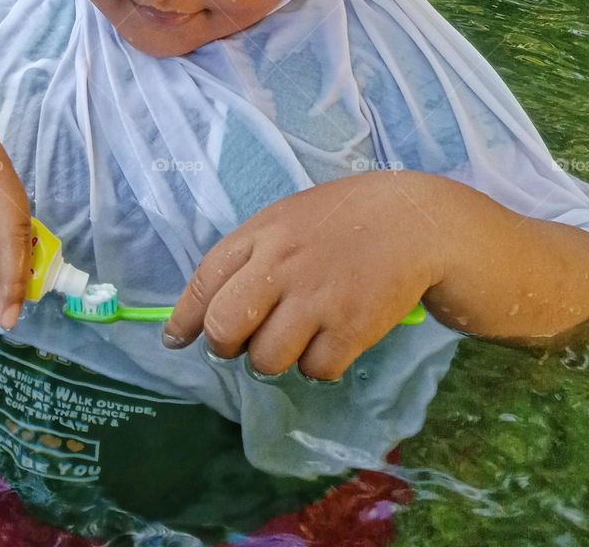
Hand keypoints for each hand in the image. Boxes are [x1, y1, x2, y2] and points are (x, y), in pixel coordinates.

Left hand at [162, 170, 445, 379]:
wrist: (412, 221)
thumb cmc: (341, 219)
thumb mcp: (286, 220)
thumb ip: (250, 257)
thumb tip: (208, 310)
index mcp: (261, 235)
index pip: (204, 283)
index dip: (184, 320)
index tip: (176, 341)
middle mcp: (281, 266)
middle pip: (224, 329)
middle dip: (226, 346)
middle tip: (244, 343)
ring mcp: (316, 298)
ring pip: (266, 360)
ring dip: (275, 359)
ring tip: (296, 338)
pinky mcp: (351, 327)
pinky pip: (315, 369)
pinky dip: (319, 364)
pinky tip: (331, 340)